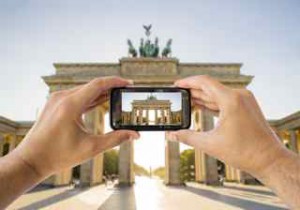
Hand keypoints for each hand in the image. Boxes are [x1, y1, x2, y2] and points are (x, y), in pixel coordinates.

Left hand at [13, 76, 139, 178]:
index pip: (98, 84)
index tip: (130, 83)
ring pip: (84, 90)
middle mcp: (62, 97)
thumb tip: (135, 135)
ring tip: (118, 96)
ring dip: (101, 92)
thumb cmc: (58, 155)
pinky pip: (76, 95)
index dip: (116, 82)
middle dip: (111, 87)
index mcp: (70, 105)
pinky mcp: (55, 104)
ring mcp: (56, 99)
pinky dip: (90, 98)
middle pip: (92, 86)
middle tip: (127, 91)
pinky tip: (101, 100)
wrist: (31, 160)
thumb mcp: (91, 148)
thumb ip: (116, 139)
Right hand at [168, 75, 287, 177]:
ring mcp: (244, 100)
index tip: (176, 84)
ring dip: (202, 98)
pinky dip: (212, 103)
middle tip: (178, 96)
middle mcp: (239, 95)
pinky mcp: (246, 106)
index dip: (188, 82)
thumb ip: (187, 137)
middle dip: (193, 91)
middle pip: (210, 87)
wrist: (269, 160)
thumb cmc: (244, 152)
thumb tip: (171, 135)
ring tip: (186, 102)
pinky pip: (225, 100)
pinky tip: (201, 107)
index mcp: (231, 100)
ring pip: (217, 94)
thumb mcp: (210, 144)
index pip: (204, 82)